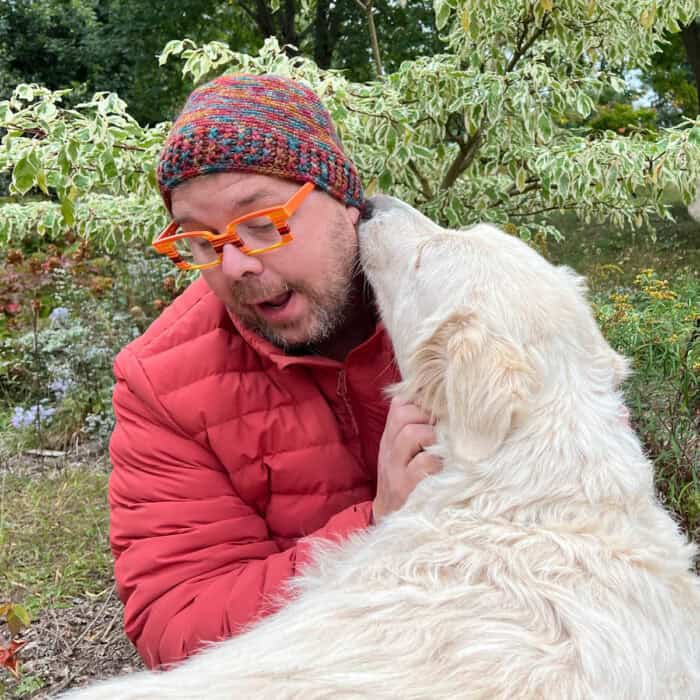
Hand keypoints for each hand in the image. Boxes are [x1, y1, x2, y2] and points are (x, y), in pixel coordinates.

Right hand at [372, 397, 441, 523]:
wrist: (389, 518)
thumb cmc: (404, 479)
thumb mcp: (401, 452)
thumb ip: (414, 429)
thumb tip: (443, 405)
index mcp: (390, 437)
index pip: (399, 403)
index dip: (422, 401)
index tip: (438, 412)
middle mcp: (389, 448)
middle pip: (404, 414)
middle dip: (428, 416)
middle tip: (441, 430)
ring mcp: (395, 468)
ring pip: (412, 433)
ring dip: (433, 436)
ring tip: (441, 448)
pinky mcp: (405, 487)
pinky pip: (424, 462)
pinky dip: (437, 461)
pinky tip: (443, 468)